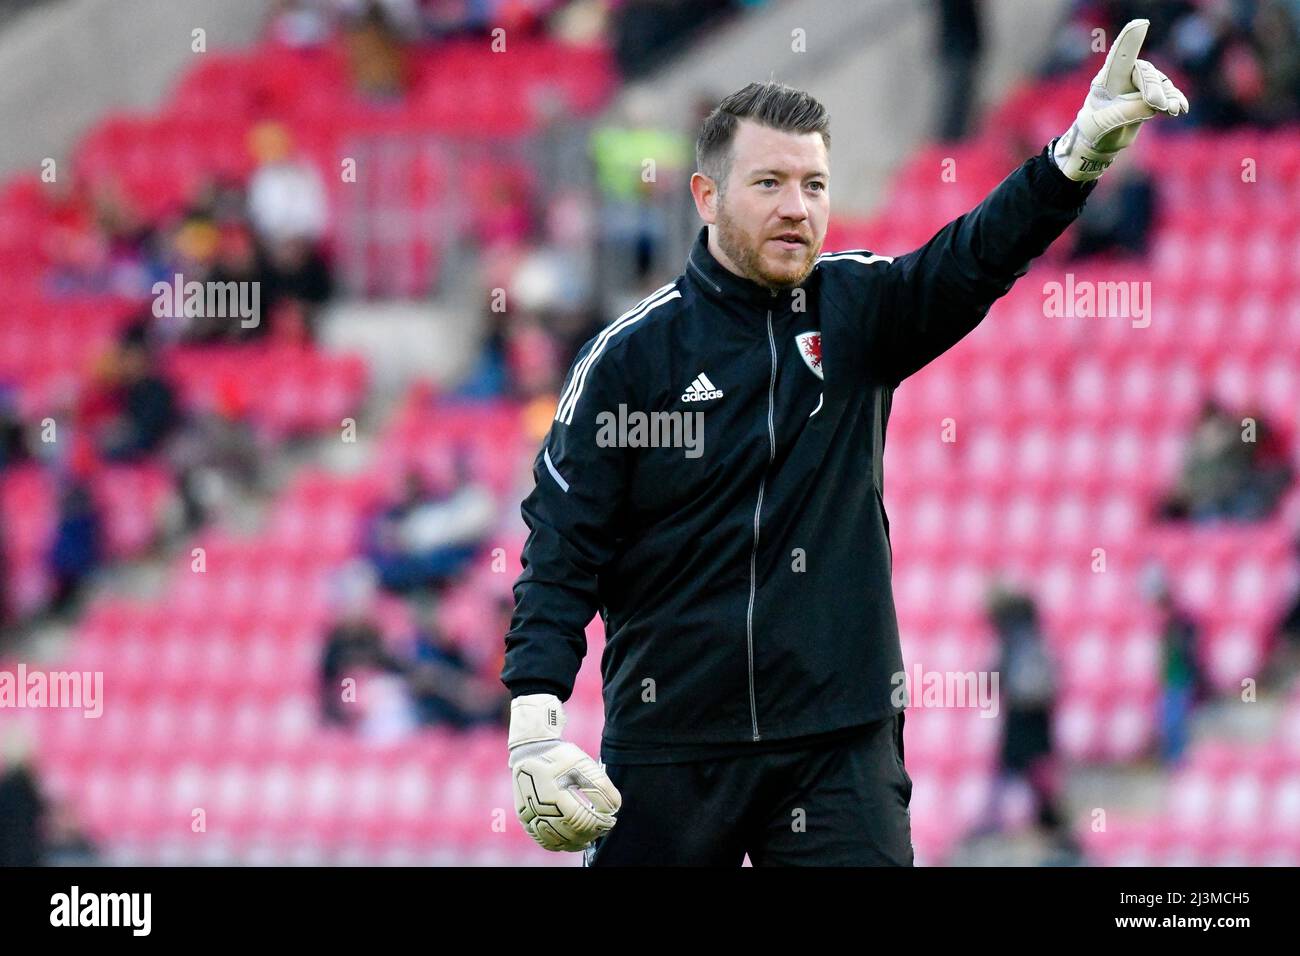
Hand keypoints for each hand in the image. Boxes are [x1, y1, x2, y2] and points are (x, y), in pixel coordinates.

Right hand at [508, 694, 621, 851]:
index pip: (582, 820)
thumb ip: (602, 788)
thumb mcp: (586, 765)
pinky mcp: (525, 817)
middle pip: (570, 833)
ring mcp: (529, 815)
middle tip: (603, 828)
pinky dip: (558, 844)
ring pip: (556, 841)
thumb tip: (613, 810)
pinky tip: (570, 841)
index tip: (611, 820)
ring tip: (590, 838)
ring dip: (576, 842)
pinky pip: (541, 839)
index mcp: (554, 794)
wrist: (531, 749)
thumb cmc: (561, 757)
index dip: (600, 824)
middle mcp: (538, 808)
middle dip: (591, 833)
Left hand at [1053, 18, 1189, 181]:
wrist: (1101, 141)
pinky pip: (1168, 93)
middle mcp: (1123, 77)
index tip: (1140, 25)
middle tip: (1160, 106)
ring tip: (1173, 111)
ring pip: (1159, 82)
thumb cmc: (1096, 129)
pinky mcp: (1151, 95)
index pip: (1119, 57)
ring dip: (1168, 96)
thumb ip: (1127, 112)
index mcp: (1106, 80)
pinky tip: (1181, 108)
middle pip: (1145, 73)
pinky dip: (1175, 99)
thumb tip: (1153, 105)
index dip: (1130, 40)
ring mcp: (1139, 84)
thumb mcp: (1103, 125)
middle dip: (1154, 88)